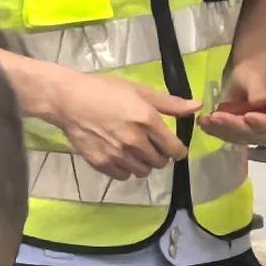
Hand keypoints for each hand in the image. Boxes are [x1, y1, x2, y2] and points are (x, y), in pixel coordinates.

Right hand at [54, 72, 194, 180]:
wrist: (68, 100)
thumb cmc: (104, 90)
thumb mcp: (139, 91)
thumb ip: (170, 103)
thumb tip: (197, 107)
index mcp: (147, 121)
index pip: (174, 149)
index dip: (178, 150)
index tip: (174, 148)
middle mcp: (135, 141)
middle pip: (160, 163)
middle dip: (160, 156)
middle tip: (151, 145)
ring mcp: (118, 155)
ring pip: (143, 171)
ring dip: (143, 164)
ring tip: (134, 151)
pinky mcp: (102, 164)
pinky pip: (124, 176)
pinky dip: (125, 169)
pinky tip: (119, 155)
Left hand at [195, 50, 265, 148]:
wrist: (250, 74)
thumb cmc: (259, 73)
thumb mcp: (260, 76)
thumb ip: (260, 90)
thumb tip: (259, 103)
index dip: (261, 123)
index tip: (248, 116)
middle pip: (253, 134)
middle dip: (234, 126)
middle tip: (217, 117)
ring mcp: (253, 134)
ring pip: (237, 137)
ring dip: (221, 129)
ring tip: (206, 120)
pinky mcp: (239, 134)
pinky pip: (227, 135)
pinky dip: (214, 130)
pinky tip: (203, 122)